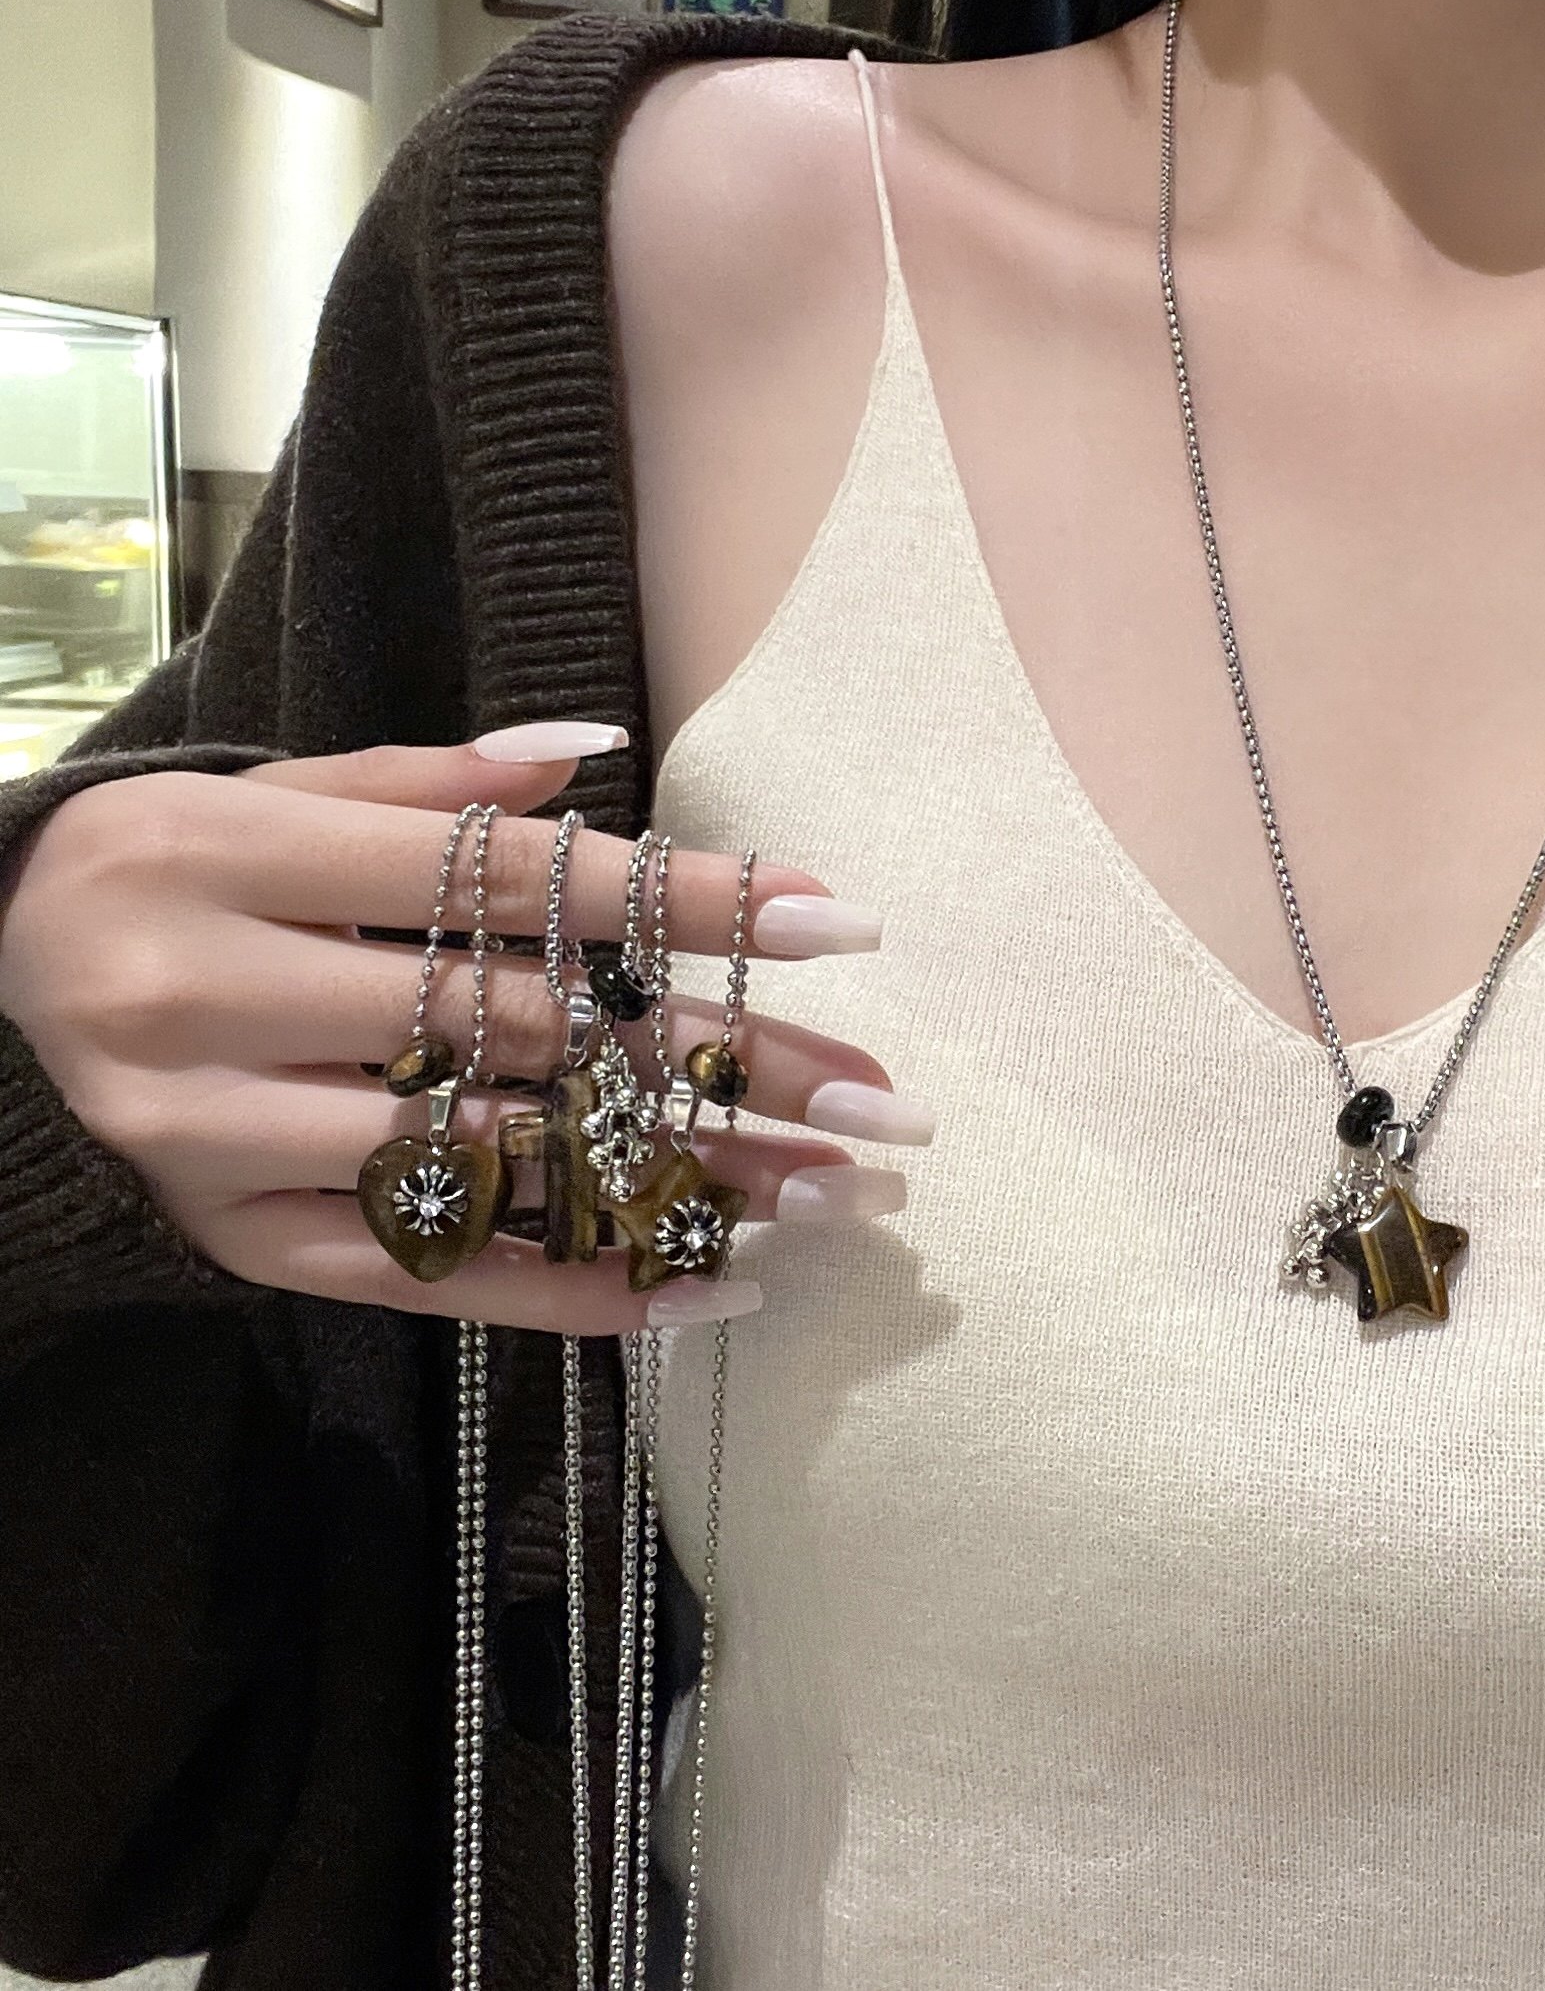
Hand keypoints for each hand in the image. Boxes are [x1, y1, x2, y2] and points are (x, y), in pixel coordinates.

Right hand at [0, 726, 928, 1332]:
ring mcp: (216, 1138)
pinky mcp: (230, 1242)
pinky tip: (703, 1293)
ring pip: (489, 1164)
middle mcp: (211, 998)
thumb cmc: (163, 871)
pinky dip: (571, 1291)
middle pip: (526, 1033)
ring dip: (677, 1187)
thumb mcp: (264, 790)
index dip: (684, 898)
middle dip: (722, 1064)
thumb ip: (427, 779)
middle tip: (875, 1096)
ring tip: (824, 1199)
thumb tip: (602, 757)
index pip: (511, 880)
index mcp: (230, 854)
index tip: (837, 919)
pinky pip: (425, 1278)